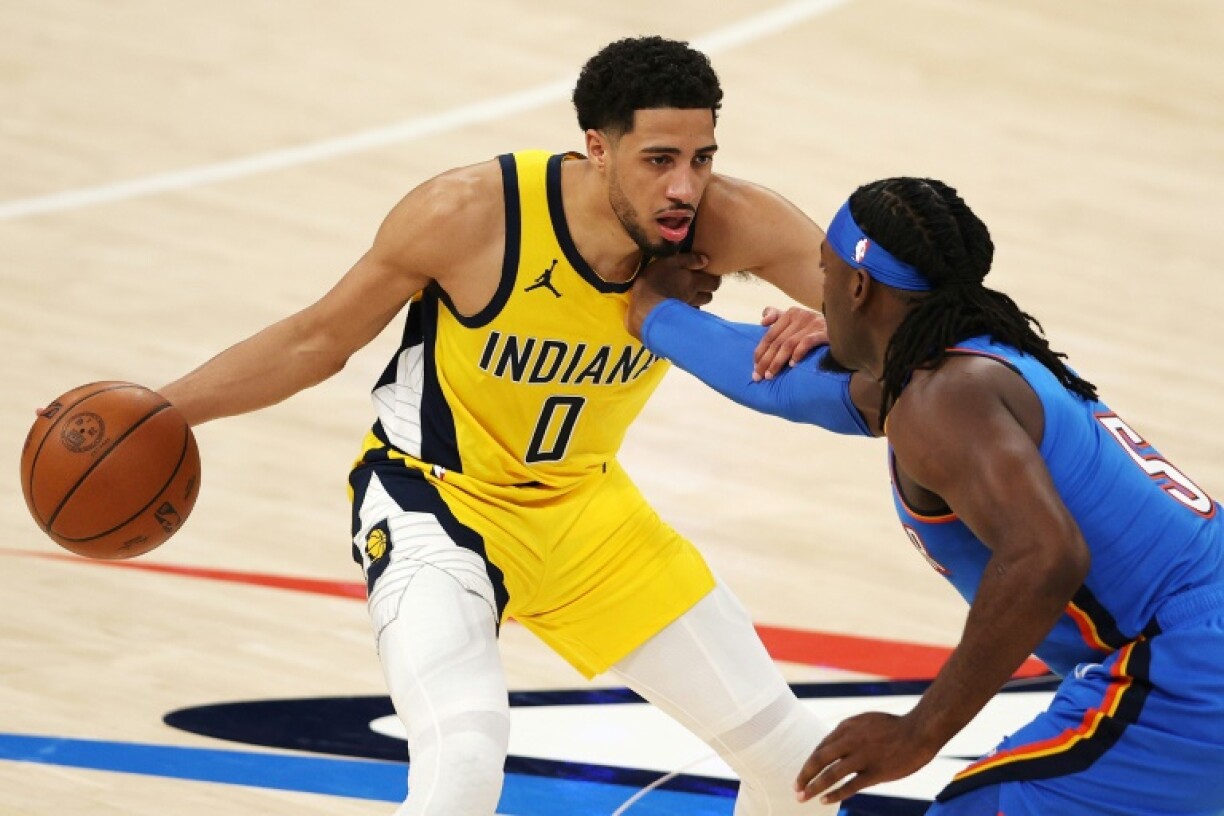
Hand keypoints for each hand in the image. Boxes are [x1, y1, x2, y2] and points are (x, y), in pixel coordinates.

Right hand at [625, 253, 719, 338]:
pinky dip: (684, 311)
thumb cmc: (657, 280)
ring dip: (695, 301)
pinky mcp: (677, 320)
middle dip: (705, 291)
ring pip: (697, 306)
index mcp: (695, 282)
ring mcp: (686, 310)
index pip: (714, 283)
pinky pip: (685, 315)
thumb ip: (688, 260)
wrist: (645, 307)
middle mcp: (694, 298)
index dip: (714, 279)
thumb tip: (706, 260)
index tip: (709, 275)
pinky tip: (676, 307)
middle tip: (698, 285)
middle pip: (708, 297)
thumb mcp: (670, 263)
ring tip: (686, 296)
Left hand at [753, 306, 827, 380]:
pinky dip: (798, 353)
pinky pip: (807, 342)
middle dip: (766, 360)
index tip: (754, 368)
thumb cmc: (814, 327)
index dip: (760, 352)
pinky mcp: (825, 333)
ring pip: (788, 344)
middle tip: (758, 376)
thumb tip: (762, 322)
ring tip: (770, 375)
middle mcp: (800, 316)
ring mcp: (813, 323)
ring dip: (777, 362)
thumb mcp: (795, 320)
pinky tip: (792, 365)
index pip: (770, 335)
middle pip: (777, 341)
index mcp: (790, 313)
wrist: (844, 327)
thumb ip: (776, 316)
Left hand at [795, 712, 938, 805]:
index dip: (809, 763)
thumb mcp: (865, 721)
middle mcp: (851, 740)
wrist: (919, 730)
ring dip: (814, 787)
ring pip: (831, 774)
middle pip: (819, 759)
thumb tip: (831, 746)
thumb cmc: (893, 727)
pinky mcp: (876, 772)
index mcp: (847, 727)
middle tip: (795, 788)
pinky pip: (851, 786)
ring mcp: (863, 757)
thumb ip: (848, 733)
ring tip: (803, 797)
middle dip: (804, 775)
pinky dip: (835, 794)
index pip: (821, 747)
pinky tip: (825, 800)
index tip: (803, 775)